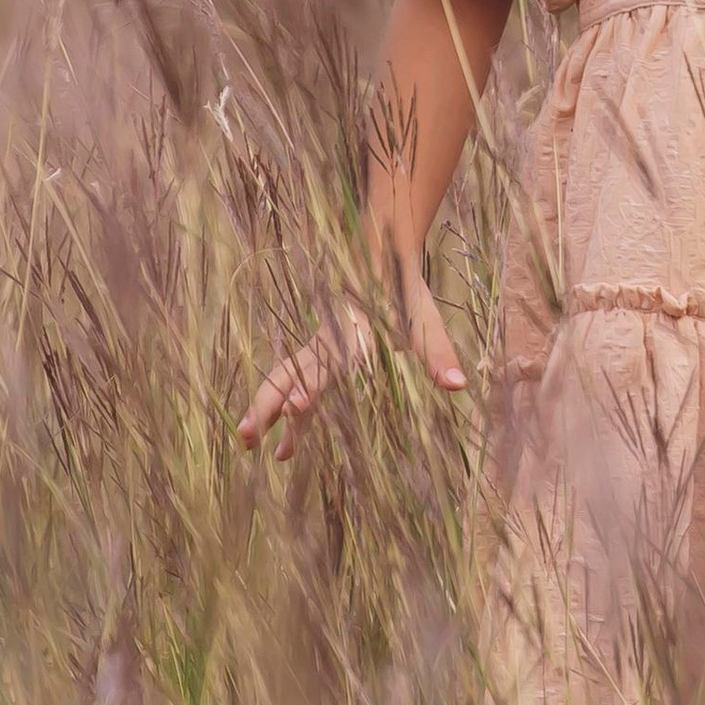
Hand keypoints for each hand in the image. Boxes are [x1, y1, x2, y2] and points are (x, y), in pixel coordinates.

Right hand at [235, 263, 467, 457]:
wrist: (384, 261)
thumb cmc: (406, 296)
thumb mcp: (427, 326)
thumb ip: (439, 356)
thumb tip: (458, 385)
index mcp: (352, 338)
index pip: (327, 367)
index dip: (312, 388)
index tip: (297, 409)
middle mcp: (327, 345)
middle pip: (288, 375)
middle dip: (266, 405)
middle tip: (245, 437)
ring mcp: (319, 351)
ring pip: (284, 380)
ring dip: (266, 410)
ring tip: (246, 443)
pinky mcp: (320, 356)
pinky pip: (296, 384)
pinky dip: (285, 411)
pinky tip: (282, 441)